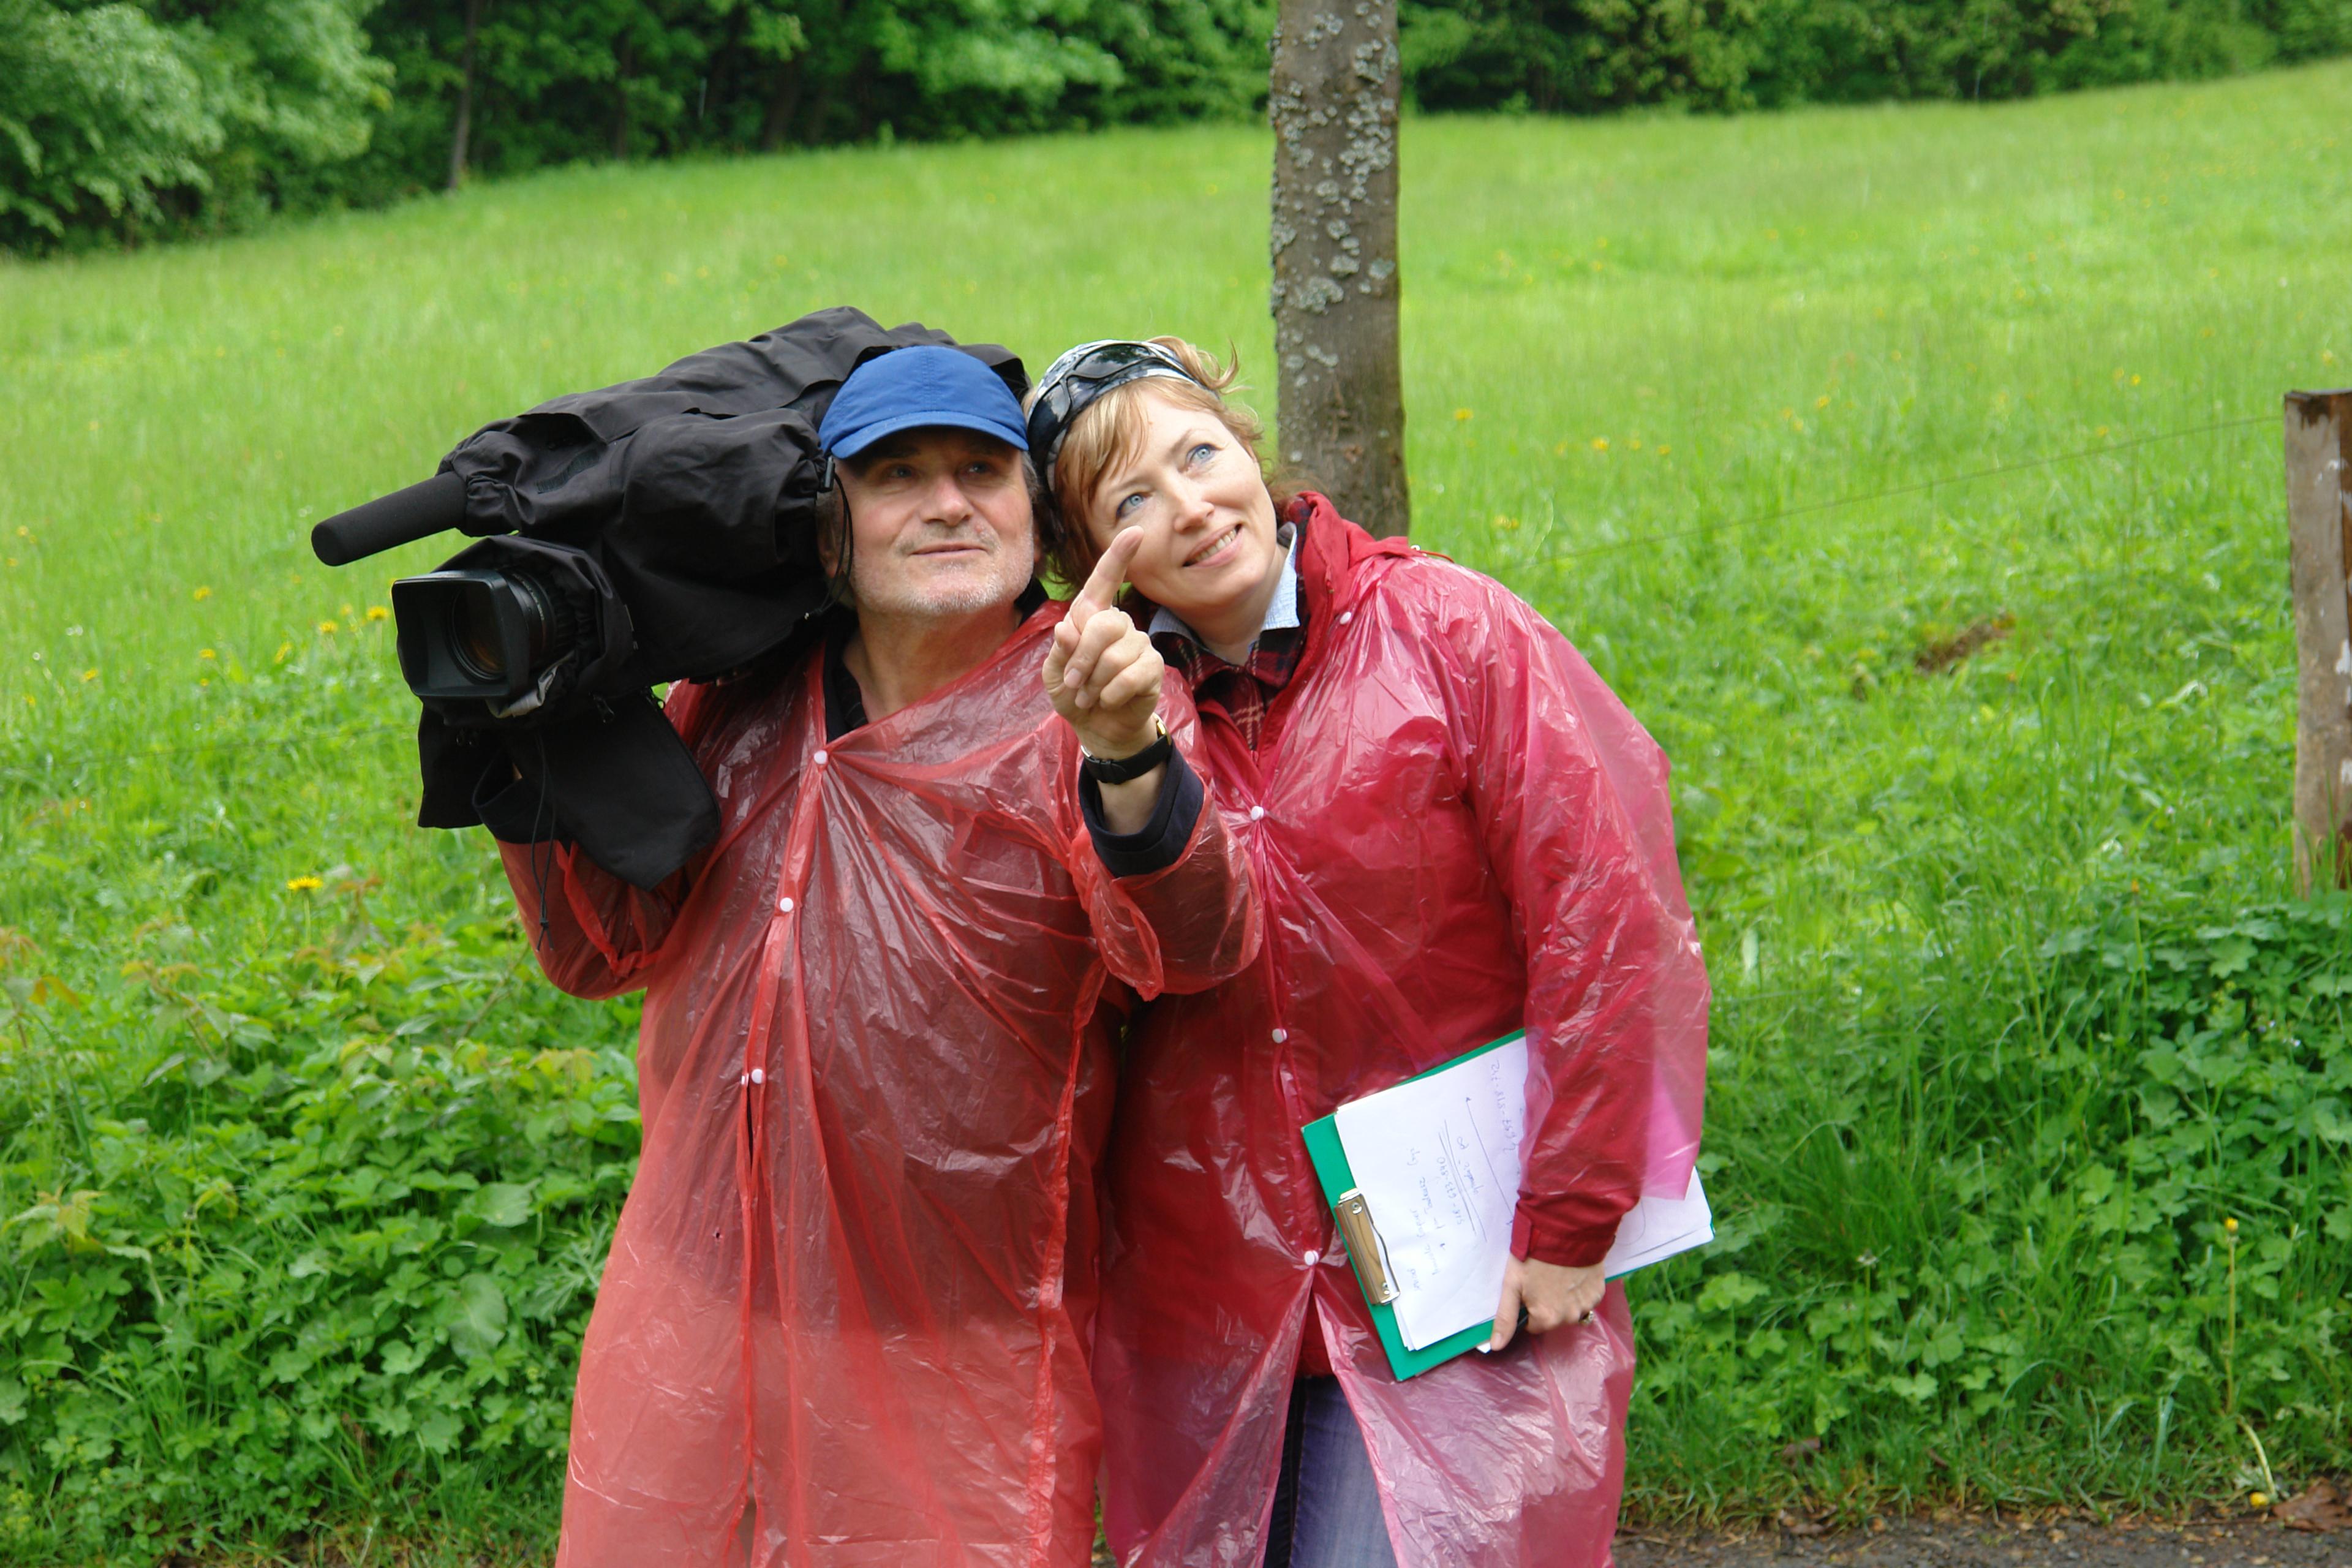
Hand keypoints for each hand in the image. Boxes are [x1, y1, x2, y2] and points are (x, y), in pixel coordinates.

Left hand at [1043, 530, 1161, 759]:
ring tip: (1090, 696)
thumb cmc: (1074, 694)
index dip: (1118, 556)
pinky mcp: (1153, 667)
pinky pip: (1131, 675)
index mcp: (1091, 617)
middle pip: (1105, 624)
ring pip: (1115, 654)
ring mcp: (1138, 644)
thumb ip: (1060, 651)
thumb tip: (1066, 628)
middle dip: (1082, 659)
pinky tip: (1108, 700)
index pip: (1104, 581)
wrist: (1098, 728)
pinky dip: (1111, 693)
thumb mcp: (1055, 675)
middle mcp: (1118, 624)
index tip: (1135, 531)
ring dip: (1094, 682)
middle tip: (1074, 684)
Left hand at [1483, 1256, 1604, 1353]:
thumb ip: (1506, 1318)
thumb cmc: (1534, 1256)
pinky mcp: (1599, 1292)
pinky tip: (1573, 1273)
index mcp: (1547, 1318)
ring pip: (1571, 1310)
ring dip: (1565, 1298)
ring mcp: (1586, 1305)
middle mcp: (1569, 1317)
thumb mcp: (1512, 1284)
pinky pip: (1586, 1299)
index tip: (1527, 1289)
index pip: (1533, 1325)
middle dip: (1547, 1304)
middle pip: (1553, 1319)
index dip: (1528, 1307)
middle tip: (1542, 1279)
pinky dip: (1580, 1290)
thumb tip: (1496, 1346)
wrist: (1565, 1231)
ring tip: (1558, 1274)